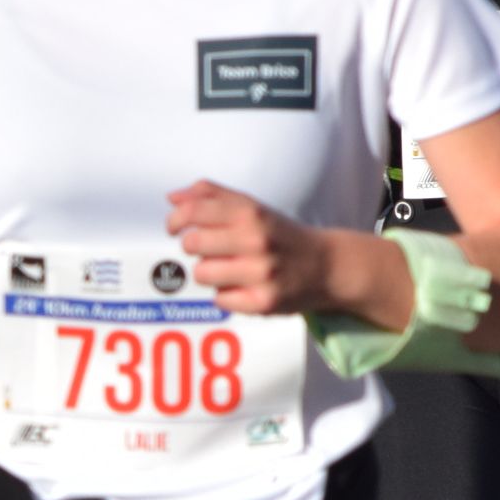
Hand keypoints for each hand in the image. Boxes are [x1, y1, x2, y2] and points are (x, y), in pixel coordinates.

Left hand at [166, 181, 333, 315]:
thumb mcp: (252, 206)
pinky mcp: (264, 302)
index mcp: (250, 213)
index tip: (173, 228)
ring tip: (228, 270)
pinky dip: (226, 295)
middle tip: (209, 250)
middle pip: (192, 244)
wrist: (327, 265)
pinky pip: (220, 300)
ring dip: (209, 273)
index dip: (175, 220)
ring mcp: (261, 273)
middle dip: (194, 247)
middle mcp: (256, 241)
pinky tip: (242, 287)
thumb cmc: (280, 234)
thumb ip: (212, 196)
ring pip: (202, 274)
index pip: (194, 212)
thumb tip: (173, 198)